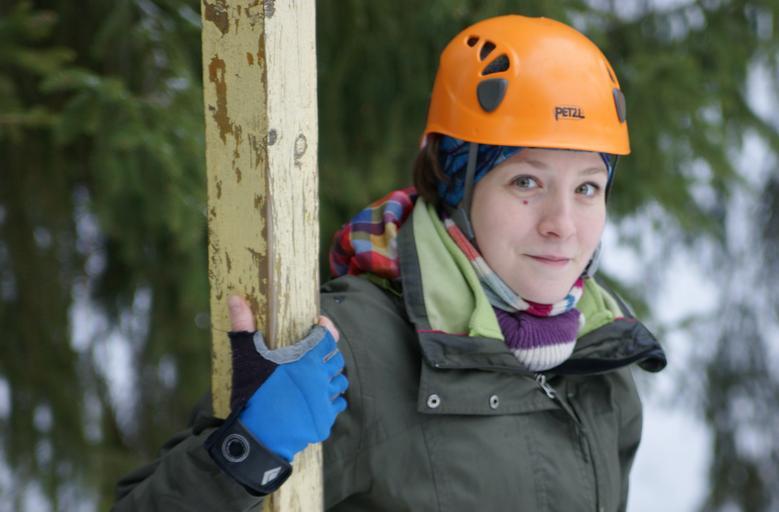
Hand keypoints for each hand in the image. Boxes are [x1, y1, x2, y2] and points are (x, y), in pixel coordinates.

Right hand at [226, 296, 347, 461]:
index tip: (318, 326)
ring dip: (331, 377)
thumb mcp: (246, 358)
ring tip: (317, 377)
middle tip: (313, 354)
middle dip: (327, 354)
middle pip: (335, 359)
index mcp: (306, 359)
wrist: (255, 438)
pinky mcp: (325, 421)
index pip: (328, 337)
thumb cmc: (251, 394)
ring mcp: (325, 401)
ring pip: (339, 382)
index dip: (325, 329)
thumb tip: (235, 297)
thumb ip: (244, 326)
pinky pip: (337, 405)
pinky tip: (317, 399)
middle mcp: (321, 378)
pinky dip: (331, 400)